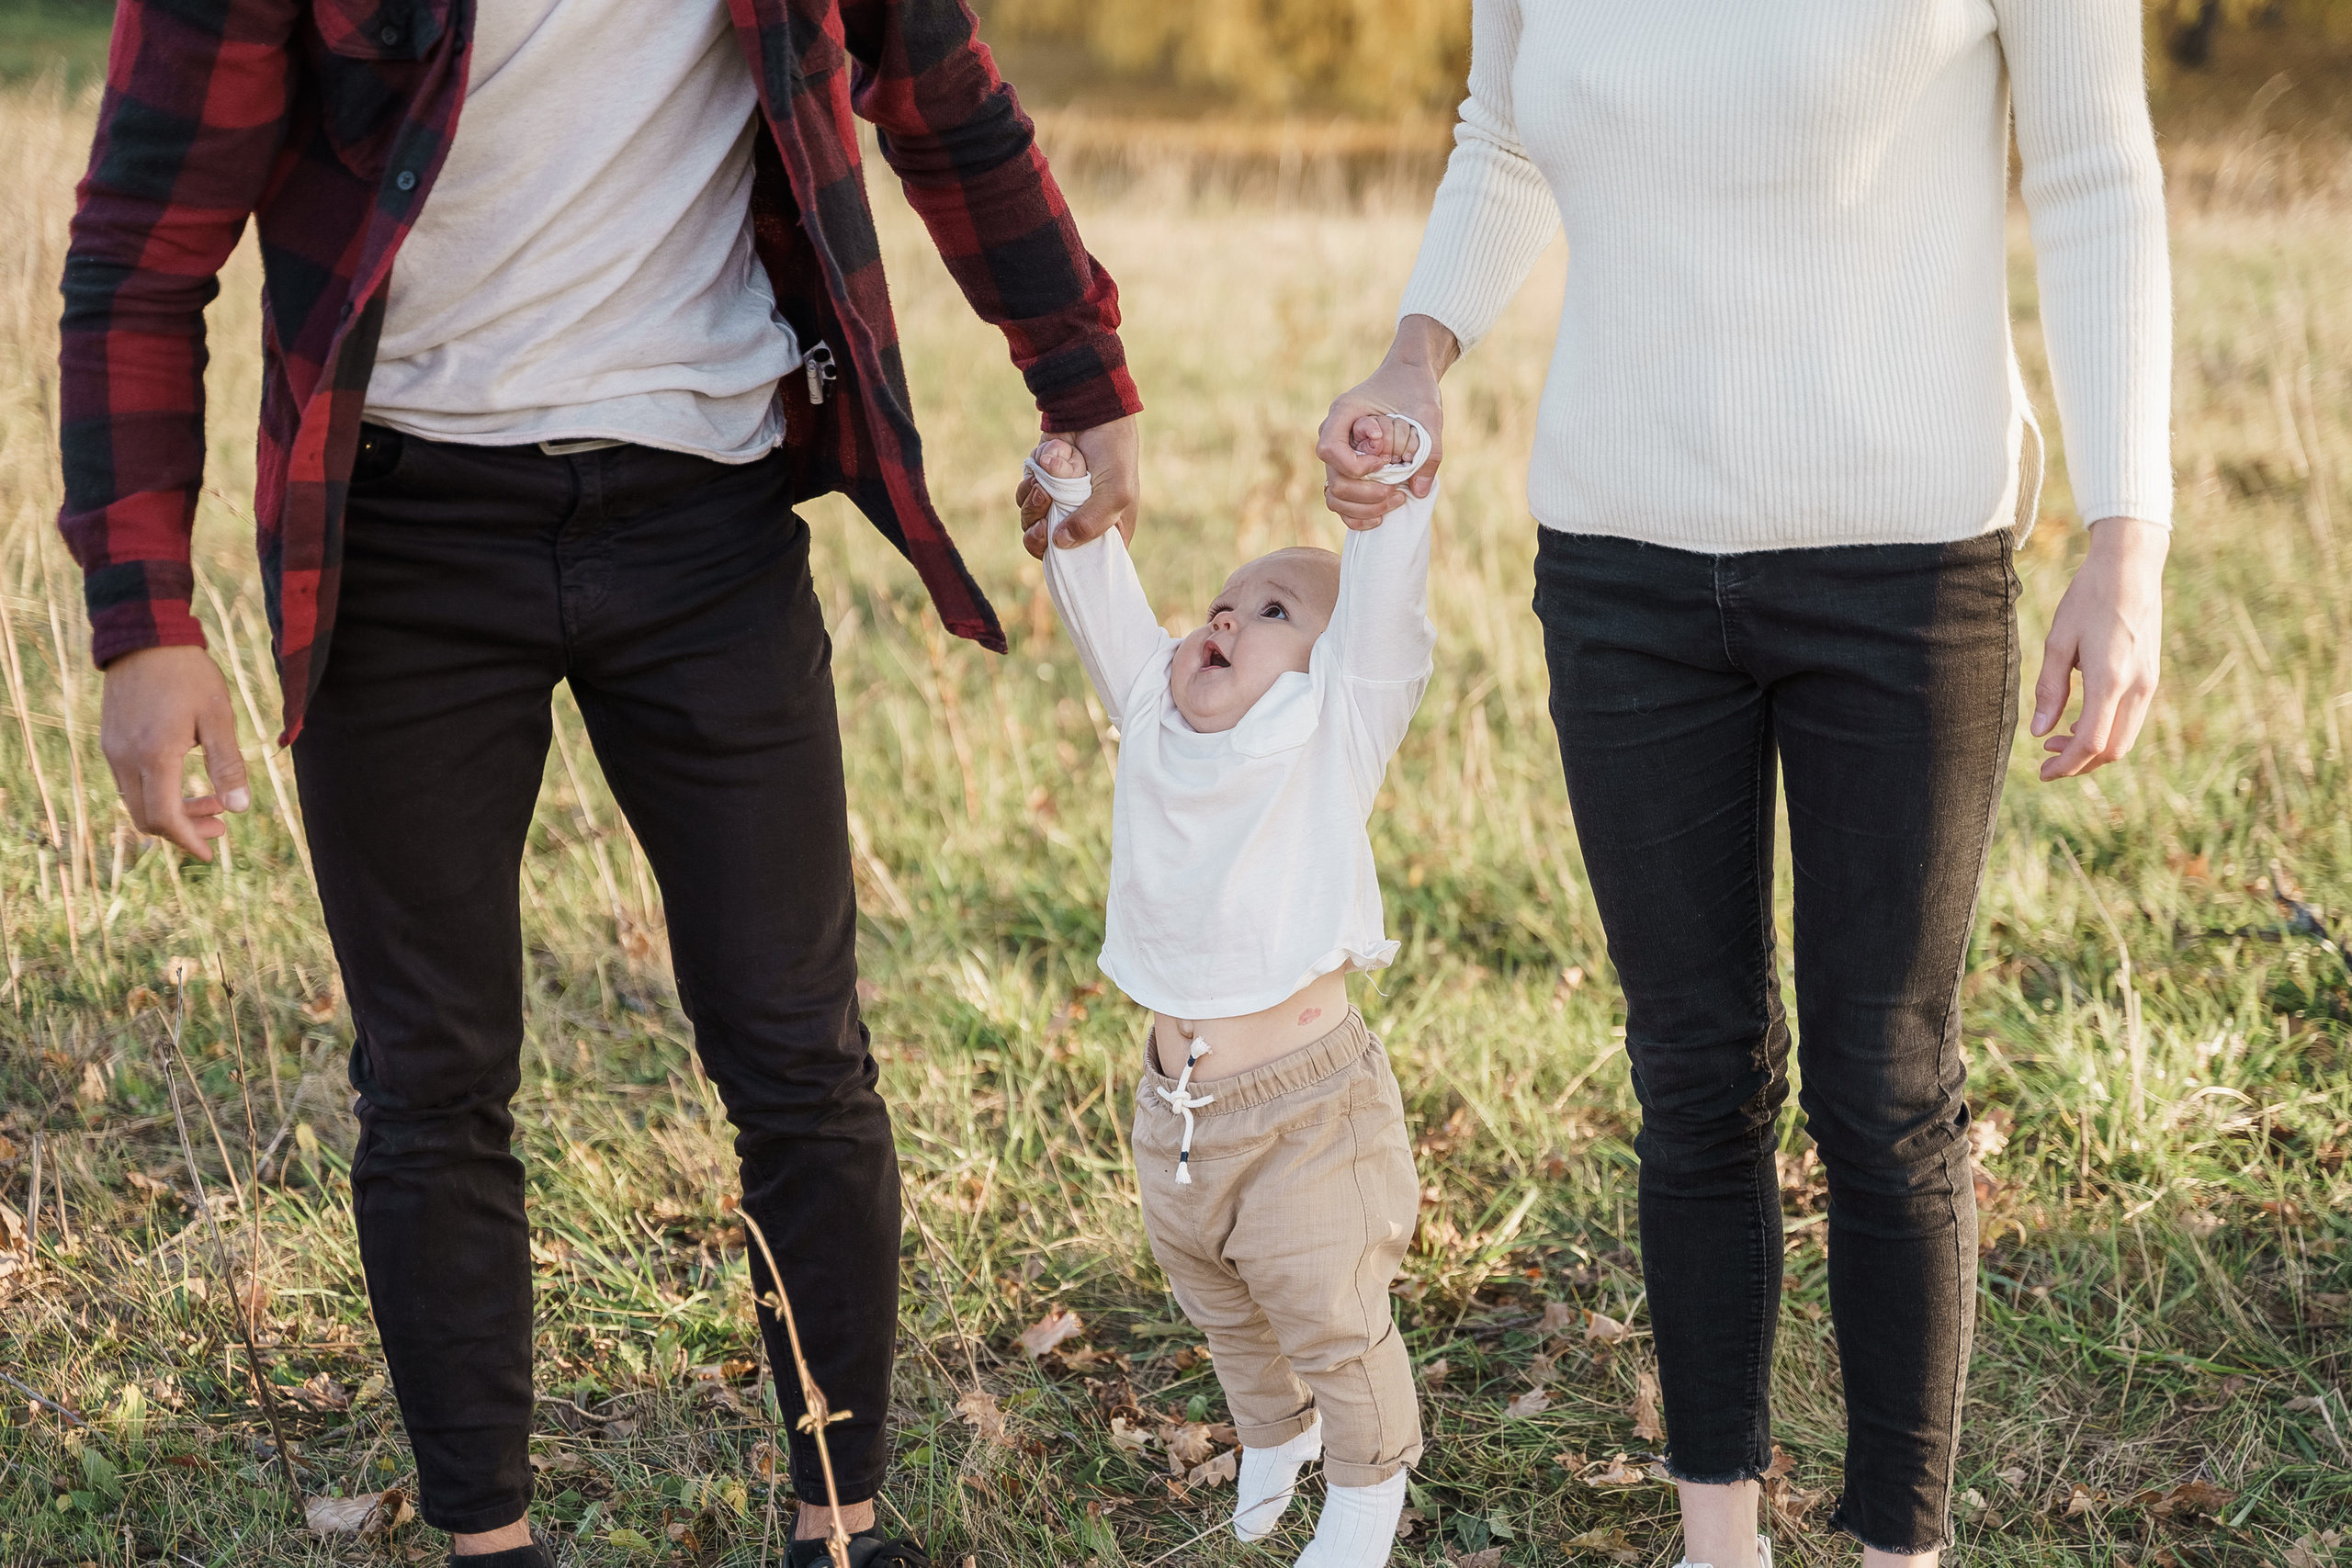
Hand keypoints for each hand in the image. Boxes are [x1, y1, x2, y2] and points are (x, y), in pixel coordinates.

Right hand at [100, 645, 250, 860]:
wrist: (146, 637)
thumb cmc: (188, 674)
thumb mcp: (218, 718)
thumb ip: (228, 765)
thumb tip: (240, 808)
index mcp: (154, 757)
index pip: (165, 818)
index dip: (188, 840)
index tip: (212, 853)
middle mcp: (125, 759)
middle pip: (148, 818)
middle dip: (185, 829)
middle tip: (223, 824)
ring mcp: (113, 750)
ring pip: (137, 802)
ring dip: (173, 810)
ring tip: (216, 802)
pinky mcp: (111, 741)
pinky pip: (130, 783)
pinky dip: (158, 792)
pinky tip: (187, 781)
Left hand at [1021, 414, 1138, 558]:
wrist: (1090, 412)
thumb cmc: (1114, 454)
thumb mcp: (1115, 493)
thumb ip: (1091, 523)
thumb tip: (1059, 543)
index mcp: (1107, 531)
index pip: (1085, 564)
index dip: (1069, 563)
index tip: (1059, 550)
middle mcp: (1080, 521)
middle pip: (1047, 548)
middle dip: (1040, 533)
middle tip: (1043, 518)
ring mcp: (1058, 504)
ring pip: (1031, 522)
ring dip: (1034, 503)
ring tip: (1046, 484)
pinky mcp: (1041, 485)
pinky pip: (1024, 497)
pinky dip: (1031, 483)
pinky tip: (1046, 468)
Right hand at [1316, 313, 1457, 529]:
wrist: (1408, 379)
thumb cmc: (1415, 391)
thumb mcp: (1428, 414)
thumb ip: (1428, 450)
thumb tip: (1418, 490)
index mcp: (1343, 414)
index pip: (1330, 450)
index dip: (1356, 466)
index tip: (1384, 463)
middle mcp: (1334, 435)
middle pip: (1334, 480)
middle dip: (1366, 495)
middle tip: (1398, 492)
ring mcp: (1339, 456)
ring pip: (1334, 496)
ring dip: (1363, 508)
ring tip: (1395, 502)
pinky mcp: (1348, 471)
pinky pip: (1340, 502)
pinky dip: (1356, 515)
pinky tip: (1380, 517)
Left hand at [2031, 516, 2168, 780]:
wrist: (2131, 567)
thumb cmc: (2088, 599)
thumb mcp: (2059, 642)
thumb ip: (2049, 689)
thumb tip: (2038, 731)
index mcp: (2111, 680)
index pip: (2091, 742)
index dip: (2065, 765)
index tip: (2041, 772)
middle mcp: (2138, 687)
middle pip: (2114, 750)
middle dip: (2080, 764)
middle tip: (2047, 762)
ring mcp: (2150, 682)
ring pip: (2126, 737)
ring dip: (2093, 749)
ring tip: (2056, 740)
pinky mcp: (2151, 676)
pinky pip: (2131, 718)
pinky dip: (2107, 731)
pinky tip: (2080, 720)